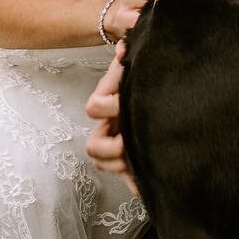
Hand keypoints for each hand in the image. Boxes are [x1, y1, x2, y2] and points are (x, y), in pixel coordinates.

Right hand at [84, 40, 139, 194]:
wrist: (145, 68)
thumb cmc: (138, 61)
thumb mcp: (134, 55)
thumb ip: (127, 50)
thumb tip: (124, 49)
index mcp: (107, 96)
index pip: (95, 106)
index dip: (110, 105)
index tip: (127, 101)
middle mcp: (108, 121)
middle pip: (93, 145)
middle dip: (112, 148)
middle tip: (130, 144)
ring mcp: (117, 138)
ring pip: (104, 162)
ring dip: (121, 166)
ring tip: (141, 161)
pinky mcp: (132, 151)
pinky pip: (127, 174)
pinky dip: (134, 182)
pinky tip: (145, 188)